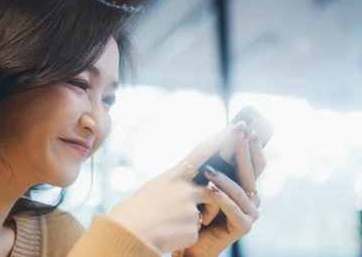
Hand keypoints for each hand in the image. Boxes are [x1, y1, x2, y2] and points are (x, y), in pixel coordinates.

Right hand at [107, 125, 237, 252]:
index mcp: (173, 177)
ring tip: (170, 224)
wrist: (129, 234)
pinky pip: (195, 231)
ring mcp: (190, 209)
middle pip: (211, 190)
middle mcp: (185, 190)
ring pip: (203, 214)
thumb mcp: (153, 189)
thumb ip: (175, 186)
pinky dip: (184, 235)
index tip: (233, 128)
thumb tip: (191, 188)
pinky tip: (168, 235)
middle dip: (209, 201)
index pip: (200, 154)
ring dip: (192, 220)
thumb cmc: (136, 210)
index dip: (218, 140)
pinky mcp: (193, 228)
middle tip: (193, 209)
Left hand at [185, 125, 266, 255]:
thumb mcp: (204, 183)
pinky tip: (210, 190)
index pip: (253, 161)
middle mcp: (252, 197)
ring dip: (225, 178)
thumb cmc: (197, 210)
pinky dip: (221, 198)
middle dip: (244, 150)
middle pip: (251, 171)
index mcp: (245, 185)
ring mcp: (249, 212)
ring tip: (209, 169)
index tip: (245, 125)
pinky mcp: (242, 226)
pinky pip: (233, 209)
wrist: (190, 241)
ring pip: (240, 190)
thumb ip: (213, 165)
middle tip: (239, 133)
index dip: (252, 143)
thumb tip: (215, 135)